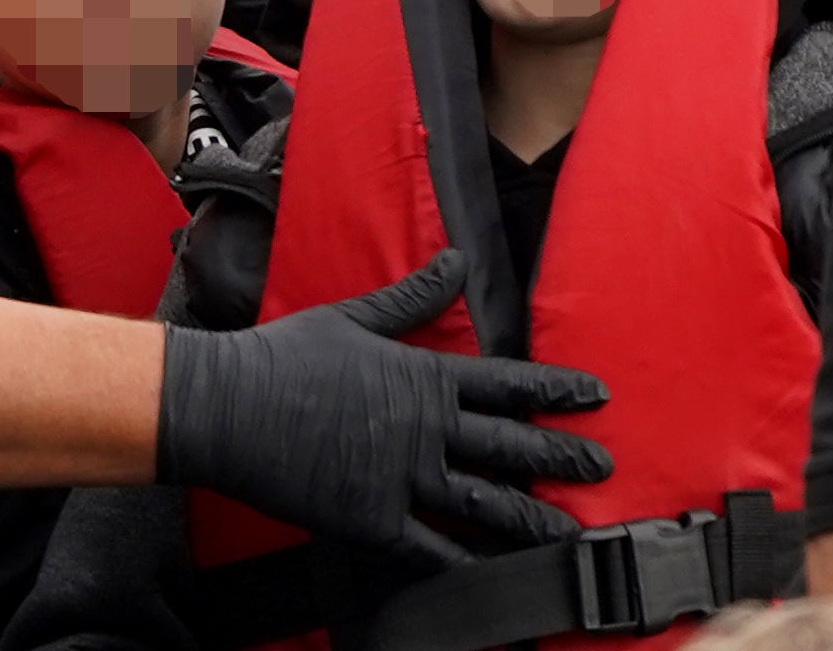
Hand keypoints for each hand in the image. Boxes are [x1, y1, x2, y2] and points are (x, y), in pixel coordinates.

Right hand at [155, 249, 609, 566]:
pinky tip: (496, 573)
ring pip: (484, 503)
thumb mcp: (355, 317)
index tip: (596, 396)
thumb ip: (414, 297)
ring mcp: (402, 477)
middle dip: (562, 457)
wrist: (229, 407)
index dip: (556, 390)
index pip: (507, 383)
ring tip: (570, 534)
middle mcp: (423, 428)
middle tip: (603, 468)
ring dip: (531, 518)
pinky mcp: (373, 519)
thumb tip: (458, 259)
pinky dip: (466, 562)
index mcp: (422, 376)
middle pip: (510, 445)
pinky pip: (432, 548)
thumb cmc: (285, 355)